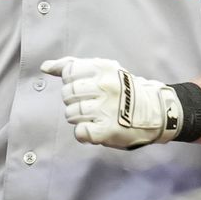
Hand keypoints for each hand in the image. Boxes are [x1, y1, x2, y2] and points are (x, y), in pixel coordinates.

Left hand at [40, 56, 182, 149]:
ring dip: (79, 118)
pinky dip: (84, 133)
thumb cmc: (124, 91)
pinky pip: (80, 132)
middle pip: (67, 94)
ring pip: (71, 114)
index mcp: (103, 68)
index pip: (69, 73)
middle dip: (74, 101)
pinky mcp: (107, 130)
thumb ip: (74, 66)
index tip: (86, 87)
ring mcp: (106, 109)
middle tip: (91, 104)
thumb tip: (45, 66)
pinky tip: (95, 129)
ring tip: (94, 117)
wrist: (155, 112)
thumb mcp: (104, 70)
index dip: (72, 82)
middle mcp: (104, 86)